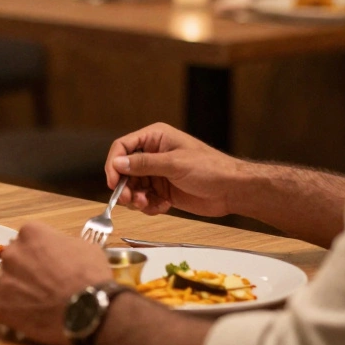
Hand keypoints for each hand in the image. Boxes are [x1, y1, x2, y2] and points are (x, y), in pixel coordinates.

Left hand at [0, 222, 113, 344]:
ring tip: (40, 301)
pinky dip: (18, 311)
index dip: (41, 251)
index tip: (50, 262)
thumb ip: (62, 243)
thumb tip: (59, 250)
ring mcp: (4, 281)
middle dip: (26, 268)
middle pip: (14, 259)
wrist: (89, 311)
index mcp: (30, 233)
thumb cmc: (91, 275)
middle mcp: (11, 253)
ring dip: (19, 289)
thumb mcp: (84, 247)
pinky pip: (6, 307)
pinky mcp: (2, 307)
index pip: (29, 238)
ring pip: (7, 283)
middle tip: (44, 282)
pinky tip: (35, 315)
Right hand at [105, 122, 243, 216]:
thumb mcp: (174, 164)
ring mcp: (157, 173)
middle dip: (125, 186)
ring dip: (136, 199)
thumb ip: (144, 164)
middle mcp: (153, 154)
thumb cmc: (210, 169)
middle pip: (124, 170)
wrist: (232, 190)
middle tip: (129, 200)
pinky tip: (163, 207)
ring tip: (148, 205)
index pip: (123, 147)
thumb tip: (117, 163)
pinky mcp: (162, 190)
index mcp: (155, 138)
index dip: (114, 164)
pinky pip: (145, 199)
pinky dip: (149, 206)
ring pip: (133, 187)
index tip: (113, 182)